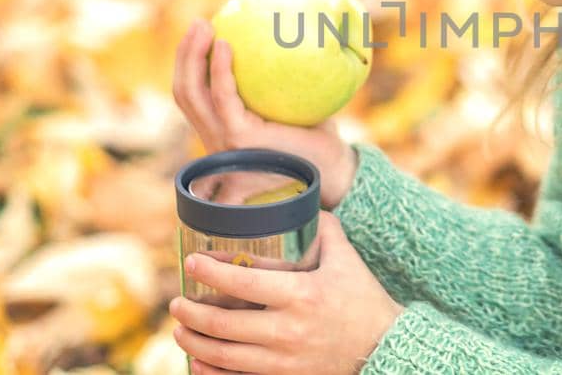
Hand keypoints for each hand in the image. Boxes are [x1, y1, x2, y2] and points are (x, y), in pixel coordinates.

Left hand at [170, 211, 402, 374]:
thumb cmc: (363, 299)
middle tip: (176, 303)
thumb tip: (300, 203)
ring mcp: (285, 360)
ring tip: (180, 329)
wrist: (384, 347)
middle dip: (190, 313)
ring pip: (224, 355)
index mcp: (301, 295)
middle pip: (223, 324)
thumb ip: (322, 229)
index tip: (191, 263)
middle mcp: (288, 330)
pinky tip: (198, 361)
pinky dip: (212, 372)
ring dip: (194, 342)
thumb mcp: (346, 259)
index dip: (210, 272)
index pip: (243, 282)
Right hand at [173, 19, 358, 208]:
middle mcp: (216, 138)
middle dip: (184, 54)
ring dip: (192, 55)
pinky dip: (219, 69)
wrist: (333, 165)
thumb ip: (272, 78)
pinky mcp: (239, 138)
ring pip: (191, 94)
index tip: (200, 32)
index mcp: (222, 131)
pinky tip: (224, 45)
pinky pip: (222, 97)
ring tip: (205, 27)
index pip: (193, 96)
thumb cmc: (316, 133)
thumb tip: (270, 30)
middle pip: (184, 93)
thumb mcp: (288, 101)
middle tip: (199, 23)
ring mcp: (224, 141)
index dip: (187, 64)